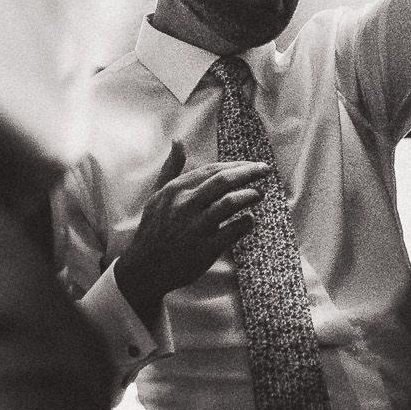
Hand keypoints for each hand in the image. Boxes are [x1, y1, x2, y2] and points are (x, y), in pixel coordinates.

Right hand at [113, 142, 271, 331]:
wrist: (145, 269)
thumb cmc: (154, 229)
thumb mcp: (157, 196)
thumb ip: (171, 168)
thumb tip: (177, 140)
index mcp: (176, 190)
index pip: (213, 169)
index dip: (236, 165)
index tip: (252, 165)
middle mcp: (186, 205)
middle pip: (224, 181)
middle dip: (249, 172)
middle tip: (265, 170)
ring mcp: (196, 227)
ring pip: (231, 203)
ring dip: (250, 195)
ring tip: (259, 194)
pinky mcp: (205, 248)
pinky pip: (233, 230)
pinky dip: (245, 223)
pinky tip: (250, 220)